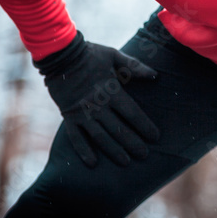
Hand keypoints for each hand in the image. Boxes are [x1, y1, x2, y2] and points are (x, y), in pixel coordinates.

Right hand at [33, 31, 160, 167]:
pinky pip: (76, 137)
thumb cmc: (90, 54)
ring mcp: (82, 112)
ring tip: (125, 162)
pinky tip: (93, 163)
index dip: (145, 126)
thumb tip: (155, 76)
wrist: (60, 54)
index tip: (155, 137)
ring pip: (100, 137)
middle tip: (144, 155)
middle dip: (133, 143)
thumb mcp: (114, 56)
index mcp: (111, 91)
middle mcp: (98, 105)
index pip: (132, 113)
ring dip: (113, 151)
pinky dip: (84, 151)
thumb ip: (135, 67)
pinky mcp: (69, 116)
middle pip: (119, 129)